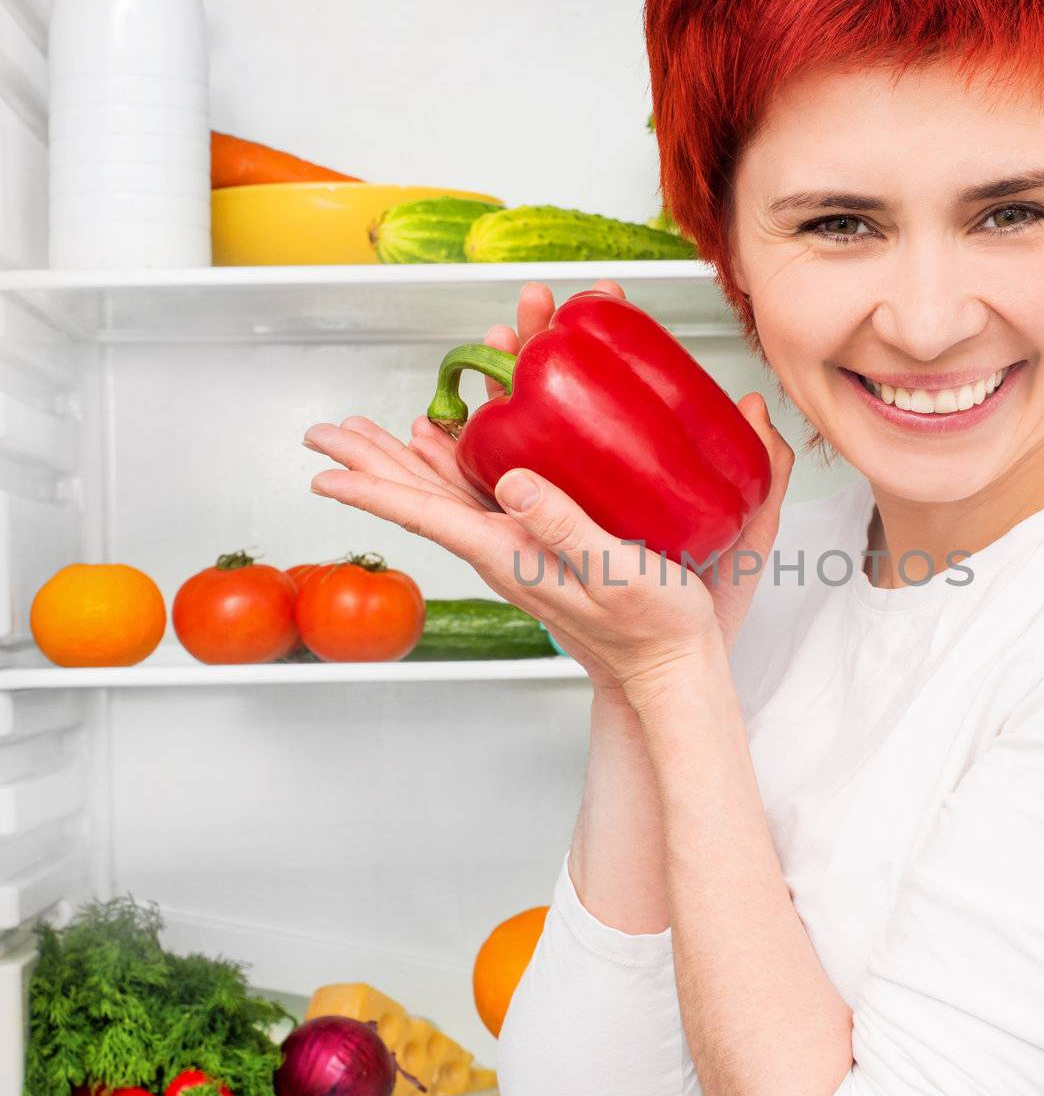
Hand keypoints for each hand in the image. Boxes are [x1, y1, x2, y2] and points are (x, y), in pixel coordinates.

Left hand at [302, 280, 791, 695]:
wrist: (668, 664)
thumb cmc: (652, 625)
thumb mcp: (615, 570)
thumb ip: (562, 527)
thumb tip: (509, 482)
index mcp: (511, 553)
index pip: (425, 514)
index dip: (372, 487)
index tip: (324, 468)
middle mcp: (503, 550)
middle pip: (420, 498)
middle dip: (370, 460)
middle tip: (323, 431)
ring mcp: (518, 548)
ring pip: (444, 495)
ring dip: (402, 459)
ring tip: (363, 432)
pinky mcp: (539, 544)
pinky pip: (479, 496)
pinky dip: (452, 464)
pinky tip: (444, 446)